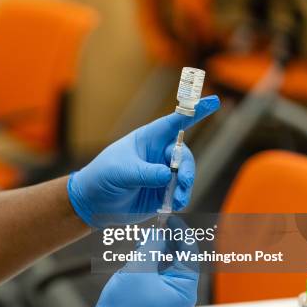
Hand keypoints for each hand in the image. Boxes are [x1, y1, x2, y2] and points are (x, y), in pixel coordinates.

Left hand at [67, 95, 219, 227]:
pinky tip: (175, 205)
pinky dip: (181, 198)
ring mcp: (162, 173)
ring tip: (179, 199)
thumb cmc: (102, 177)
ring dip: (185, 186)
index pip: (175, 122)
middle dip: (187, 168)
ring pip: (185, 175)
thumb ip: (144, 173)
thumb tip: (167, 176)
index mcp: (148, 139)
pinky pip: (180, 193)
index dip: (194, 111)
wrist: (94, 203)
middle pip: (184, 155)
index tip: (213, 101)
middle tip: (184, 181)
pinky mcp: (163, 192)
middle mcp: (158, 154)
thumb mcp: (120, 172)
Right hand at [85, 216, 198, 306]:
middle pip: (180, 258)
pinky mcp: (157, 297)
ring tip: (144, 239)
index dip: (180, 232)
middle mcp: (181, 293)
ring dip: (157, 250)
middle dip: (167, 241)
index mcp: (184, 288)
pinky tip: (140, 252)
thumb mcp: (139, 269)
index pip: (189, 253)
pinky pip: (159, 273)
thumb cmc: (126, 304)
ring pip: (168, 264)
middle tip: (155, 225)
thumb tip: (160, 231)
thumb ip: (152, 246)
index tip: (169, 217)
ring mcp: (169, 296)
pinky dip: (151, 261)